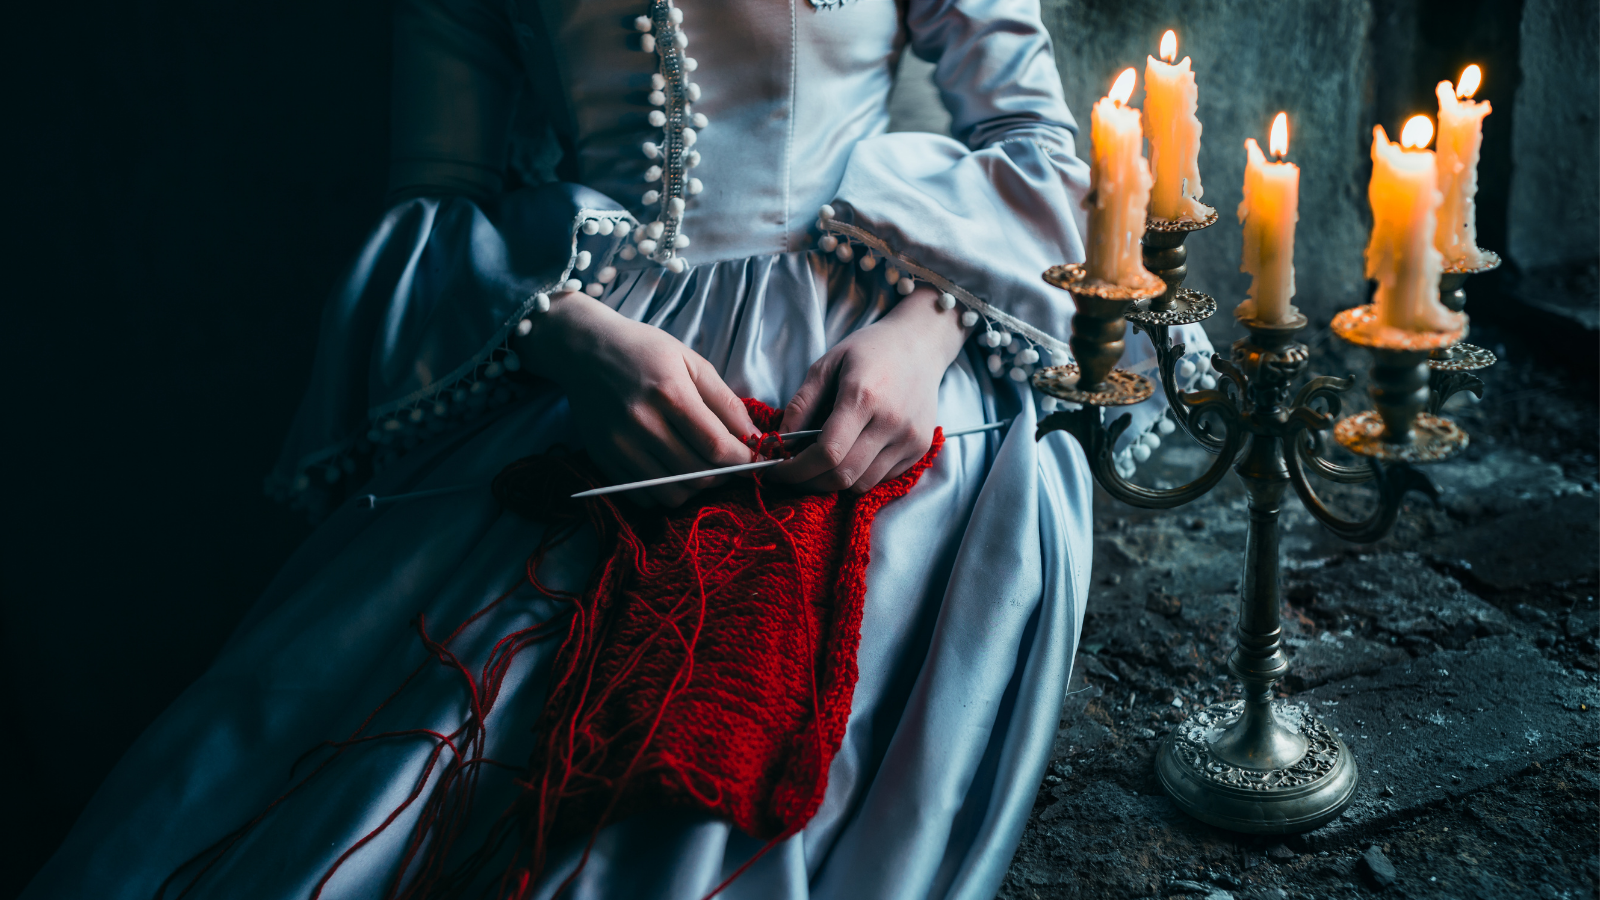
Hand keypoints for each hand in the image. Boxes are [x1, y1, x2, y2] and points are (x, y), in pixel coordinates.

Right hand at [512, 292, 756, 505]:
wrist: (584, 349)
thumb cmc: (643, 350)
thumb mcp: (690, 362)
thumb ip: (725, 401)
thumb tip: (754, 437)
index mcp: (669, 393)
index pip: (716, 446)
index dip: (743, 460)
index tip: (756, 460)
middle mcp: (642, 423)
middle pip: (697, 473)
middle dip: (723, 474)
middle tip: (728, 462)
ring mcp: (619, 445)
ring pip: (672, 492)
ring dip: (695, 487)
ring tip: (699, 466)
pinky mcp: (603, 458)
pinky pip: (643, 496)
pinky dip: (664, 492)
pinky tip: (670, 471)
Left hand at [772, 287, 970, 493]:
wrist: (921, 345)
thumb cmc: (871, 350)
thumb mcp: (827, 364)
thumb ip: (801, 404)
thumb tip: (780, 442)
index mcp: (863, 397)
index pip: (827, 453)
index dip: (796, 469)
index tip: (778, 470)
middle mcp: (891, 422)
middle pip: (843, 475)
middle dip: (809, 482)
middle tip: (792, 474)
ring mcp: (910, 438)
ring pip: (862, 483)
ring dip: (833, 482)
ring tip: (818, 464)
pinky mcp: (920, 448)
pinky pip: (881, 478)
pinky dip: (859, 475)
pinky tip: (849, 455)